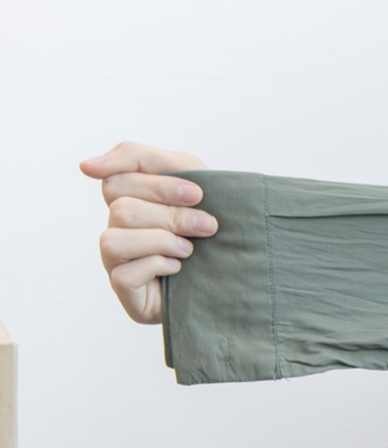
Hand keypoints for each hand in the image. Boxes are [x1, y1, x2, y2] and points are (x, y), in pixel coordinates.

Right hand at [80, 142, 215, 323]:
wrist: (241, 271)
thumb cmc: (213, 221)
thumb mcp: (191, 177)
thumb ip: (143, 159)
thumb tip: (86, 166)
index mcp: (129, 198)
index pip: (117, 179)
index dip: (159, 186)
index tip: (197, 194)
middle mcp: (116, 228)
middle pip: (121, 209)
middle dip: (171, 215)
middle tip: (207, 225)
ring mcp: (116, 260)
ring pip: (115, 239)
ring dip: (163, 241)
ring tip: (189, 249)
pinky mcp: (124, 289)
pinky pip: (124, 274)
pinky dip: (158, 266)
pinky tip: (178, 268)